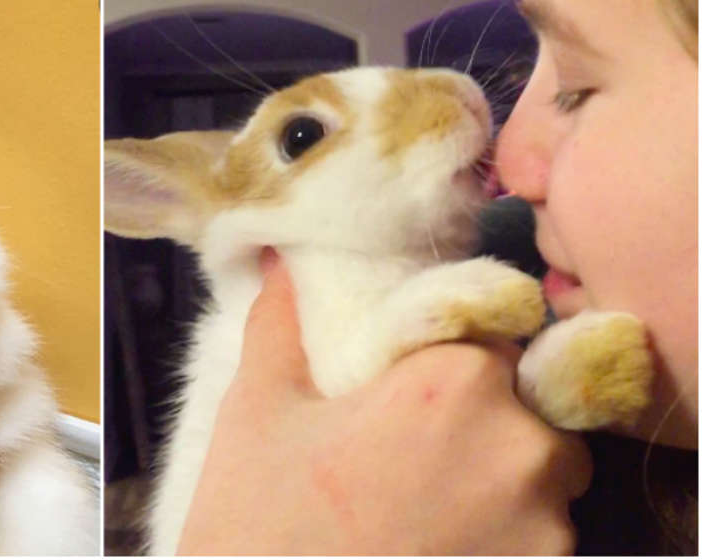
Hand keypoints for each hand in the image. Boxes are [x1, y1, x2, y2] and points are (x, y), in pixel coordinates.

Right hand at [176, 248, 591, 554]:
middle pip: (528, 403)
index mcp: (453, 380)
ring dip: (502, 479)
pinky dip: (505, 536)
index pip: (496, 330)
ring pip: (543, 472)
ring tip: (426, 508)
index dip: (457, 355)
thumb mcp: (258, 414)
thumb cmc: (261, 521)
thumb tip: (279, 268)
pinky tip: (438, 545)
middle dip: (485, 419)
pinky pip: (542, 535)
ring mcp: (543, 520)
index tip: (419, 385)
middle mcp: (520, 442)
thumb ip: (279, 328)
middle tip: (414, 453)